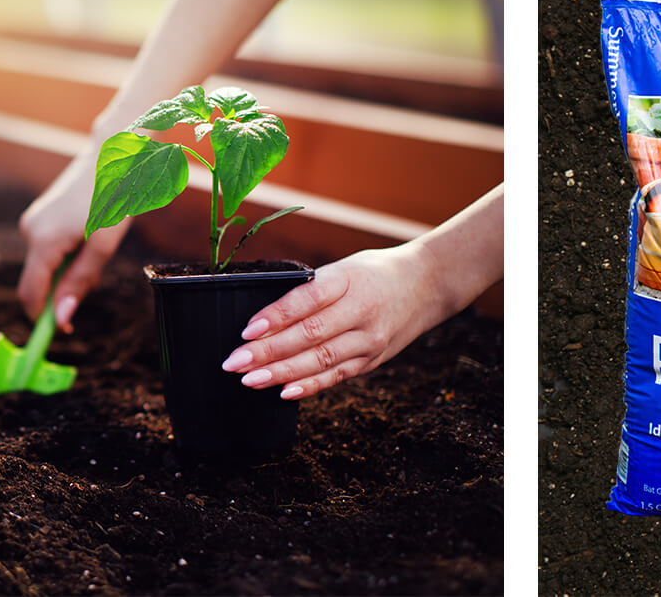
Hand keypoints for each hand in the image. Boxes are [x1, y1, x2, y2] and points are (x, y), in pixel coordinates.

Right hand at [18, 143, 126, 332]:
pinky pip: (47, 250)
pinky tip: (87, 234)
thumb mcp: (103, 246)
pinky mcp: (38, 217)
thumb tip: (61, 319)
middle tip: (96, 271)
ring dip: (67, 270)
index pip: (30, 294)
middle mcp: (29, 231)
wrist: (112, 155)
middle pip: (37, 281)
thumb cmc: (114, 197)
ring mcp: (31, 222)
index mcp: (43, 240)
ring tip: (96, 244)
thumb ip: (79, 282)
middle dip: (61, 290)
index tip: (64, 330)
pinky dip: (65, 255)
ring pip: (44, 266)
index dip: (41, 318)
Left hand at [221, 245, 456, 399]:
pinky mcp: (371, 359)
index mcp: (349, 280)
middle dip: (268, 352)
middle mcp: (361, 311)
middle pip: (310, 335)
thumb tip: (263, 321)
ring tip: (249, 380)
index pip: (308, 299)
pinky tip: (284, 392)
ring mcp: (369, 339)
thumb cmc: (374, 273)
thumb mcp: (344, 269)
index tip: (247, 331)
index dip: (276, 316)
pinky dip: (309, 386)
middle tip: (234, 363)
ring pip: (320, 360)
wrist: (427, 285)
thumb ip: (309, 290)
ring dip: (281, 373)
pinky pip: (336, 376)